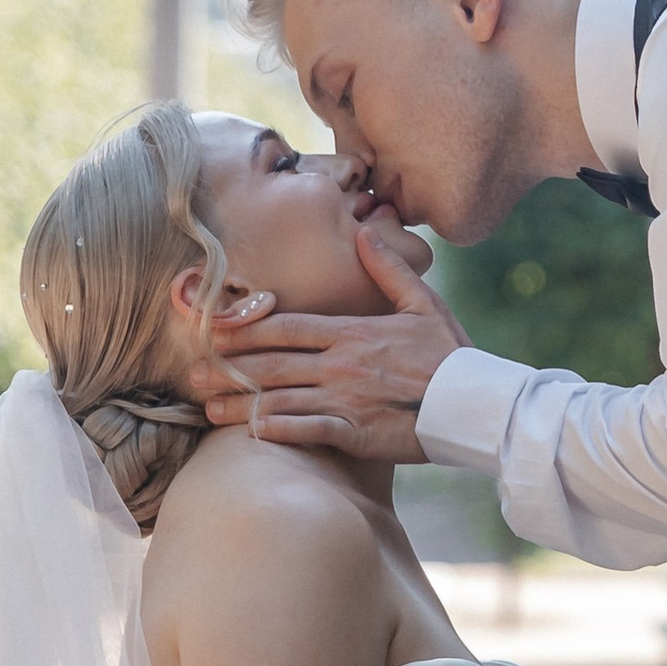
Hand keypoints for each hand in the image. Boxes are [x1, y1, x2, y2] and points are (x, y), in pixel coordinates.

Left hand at [205, 225, 469, 463]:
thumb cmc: (450, 354)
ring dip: (240, 404)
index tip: (213, 330)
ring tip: (209, 408)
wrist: (473, 405)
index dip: (245, 328)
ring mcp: (345, 400)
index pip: (286, 326)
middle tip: (193, 372)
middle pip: (271, 364)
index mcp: (352, 332)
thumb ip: (388, 269)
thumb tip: (364, 232)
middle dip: (229, 368)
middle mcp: (340, 365)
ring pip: (280, 400)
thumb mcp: (423, 303)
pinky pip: (307, 432)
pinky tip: (251, 433)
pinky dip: (277, 432)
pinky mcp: (355, 434)